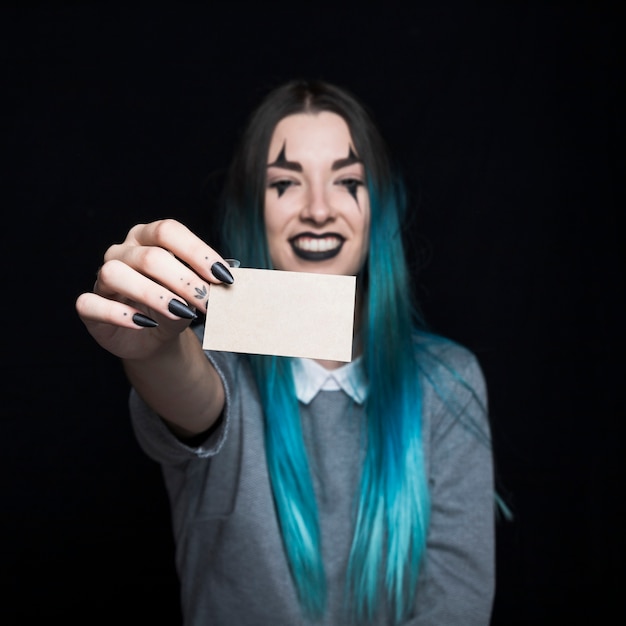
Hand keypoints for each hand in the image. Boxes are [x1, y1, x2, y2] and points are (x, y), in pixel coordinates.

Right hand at [75, 219, 233, 360]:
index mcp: (147, 237)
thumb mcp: (196, 294)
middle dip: (184, 281)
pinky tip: (145, 323)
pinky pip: (91, 304)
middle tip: (208, 303)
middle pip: (149, 256)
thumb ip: (208, 284)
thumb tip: (230, 278)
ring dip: (154, 294)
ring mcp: (101, 278)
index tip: (223, 276)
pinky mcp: (89, 307)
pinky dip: (118, 314)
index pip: (168, 231)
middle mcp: (122, 251)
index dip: (197, 252)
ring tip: (182, 312)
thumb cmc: (177, 307)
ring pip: (116, 274)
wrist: (155, 338)